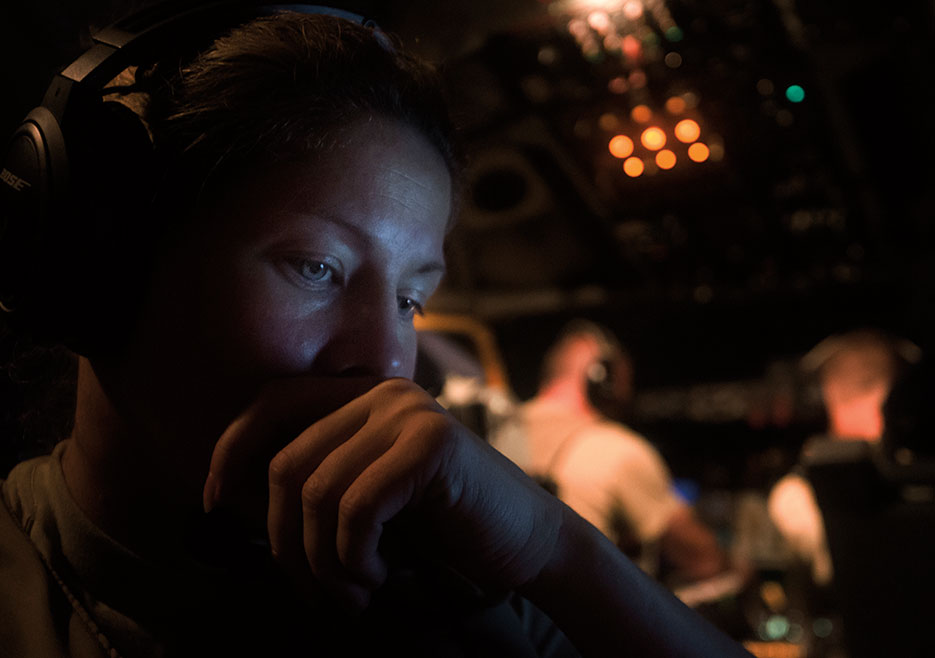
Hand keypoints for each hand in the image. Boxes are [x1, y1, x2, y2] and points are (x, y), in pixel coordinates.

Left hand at [203, 377, 562, 610]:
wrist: (527, 543)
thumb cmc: (441, 530)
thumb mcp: (365, 499)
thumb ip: (314, 482)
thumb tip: (226, 493)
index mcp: (363, 395)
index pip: (273, 401)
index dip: (231, 449)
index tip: (214, 503)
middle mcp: (383, 392)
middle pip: (286, 462)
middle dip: (283, 540)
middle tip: (314, 588)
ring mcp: (408, 413)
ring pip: (315, 492)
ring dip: (321, 562)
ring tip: (351, 591)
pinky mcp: (430, 444)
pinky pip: (356, 509)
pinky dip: (353, 558)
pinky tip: (376, 577)